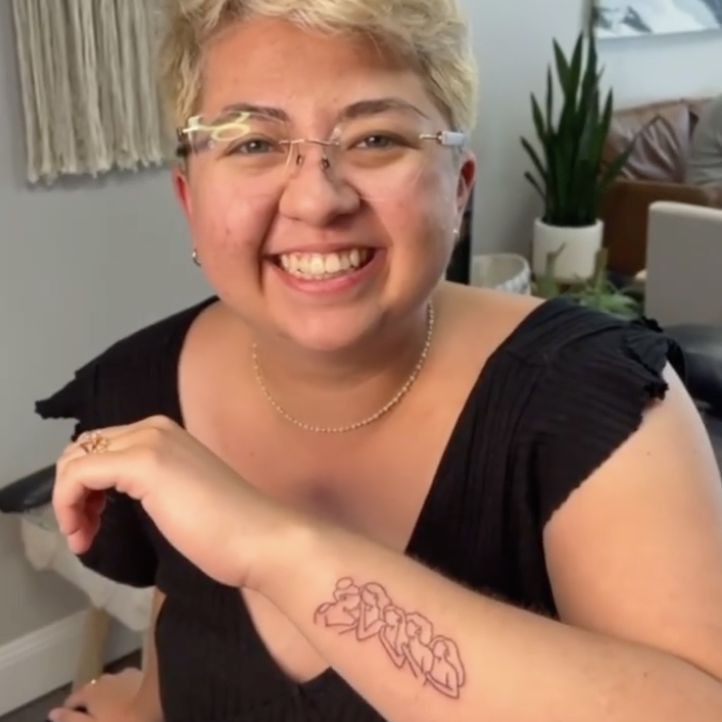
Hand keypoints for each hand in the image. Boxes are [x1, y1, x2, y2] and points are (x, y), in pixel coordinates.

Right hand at [48, 669, 141, 721]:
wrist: (157, 703)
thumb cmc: (121, 721)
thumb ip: (71, 720)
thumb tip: (52, 713)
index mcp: (90, 691)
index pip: (71, 700)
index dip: (69, 712)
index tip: (72, 720)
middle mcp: (103, 678)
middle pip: (90, 691)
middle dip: (89, 704)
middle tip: (95, 718)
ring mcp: (123, 674)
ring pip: (108, 686)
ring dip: (107, 696)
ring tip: (112, 711)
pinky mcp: (139, 674)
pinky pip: (124, 683)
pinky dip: (122, 691)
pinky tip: (129, 700)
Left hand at [53, 415, 294, 589]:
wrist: (259, 537)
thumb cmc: (227, 528)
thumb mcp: (177, 496)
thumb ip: (151, 484)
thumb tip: (117, 493)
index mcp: (165, 433)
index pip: (101, 447)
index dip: (84, 485)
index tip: (92, 525)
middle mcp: (154, 427)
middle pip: (83, 448)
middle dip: (72, 490)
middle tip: (85, 531)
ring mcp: (149, 441)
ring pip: (76, 459)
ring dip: (67, 500)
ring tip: (83, 536)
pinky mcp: (143, 462)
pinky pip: (78, 475)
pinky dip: (67, 504)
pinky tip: (83, 534)